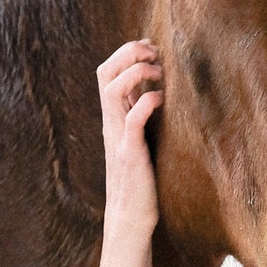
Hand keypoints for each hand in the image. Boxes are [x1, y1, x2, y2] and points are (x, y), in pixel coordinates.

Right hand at [96, 39, 163, 238]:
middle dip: (127, 52)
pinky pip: (132, 119)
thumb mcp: (141, 141)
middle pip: (103, 72)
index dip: (126, 53)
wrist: (131, 217)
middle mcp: (111, 122)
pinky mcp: (130, 153)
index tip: (153, 50)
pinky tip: (162, 99)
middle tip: (153, 51)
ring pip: (111, 89)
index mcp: (114, 117)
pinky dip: (146, 102)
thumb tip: (158, 95)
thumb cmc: (142, 180)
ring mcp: (118, 136)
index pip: (107, 72)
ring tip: (158, 71)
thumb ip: (143, 119)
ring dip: (135, 72)